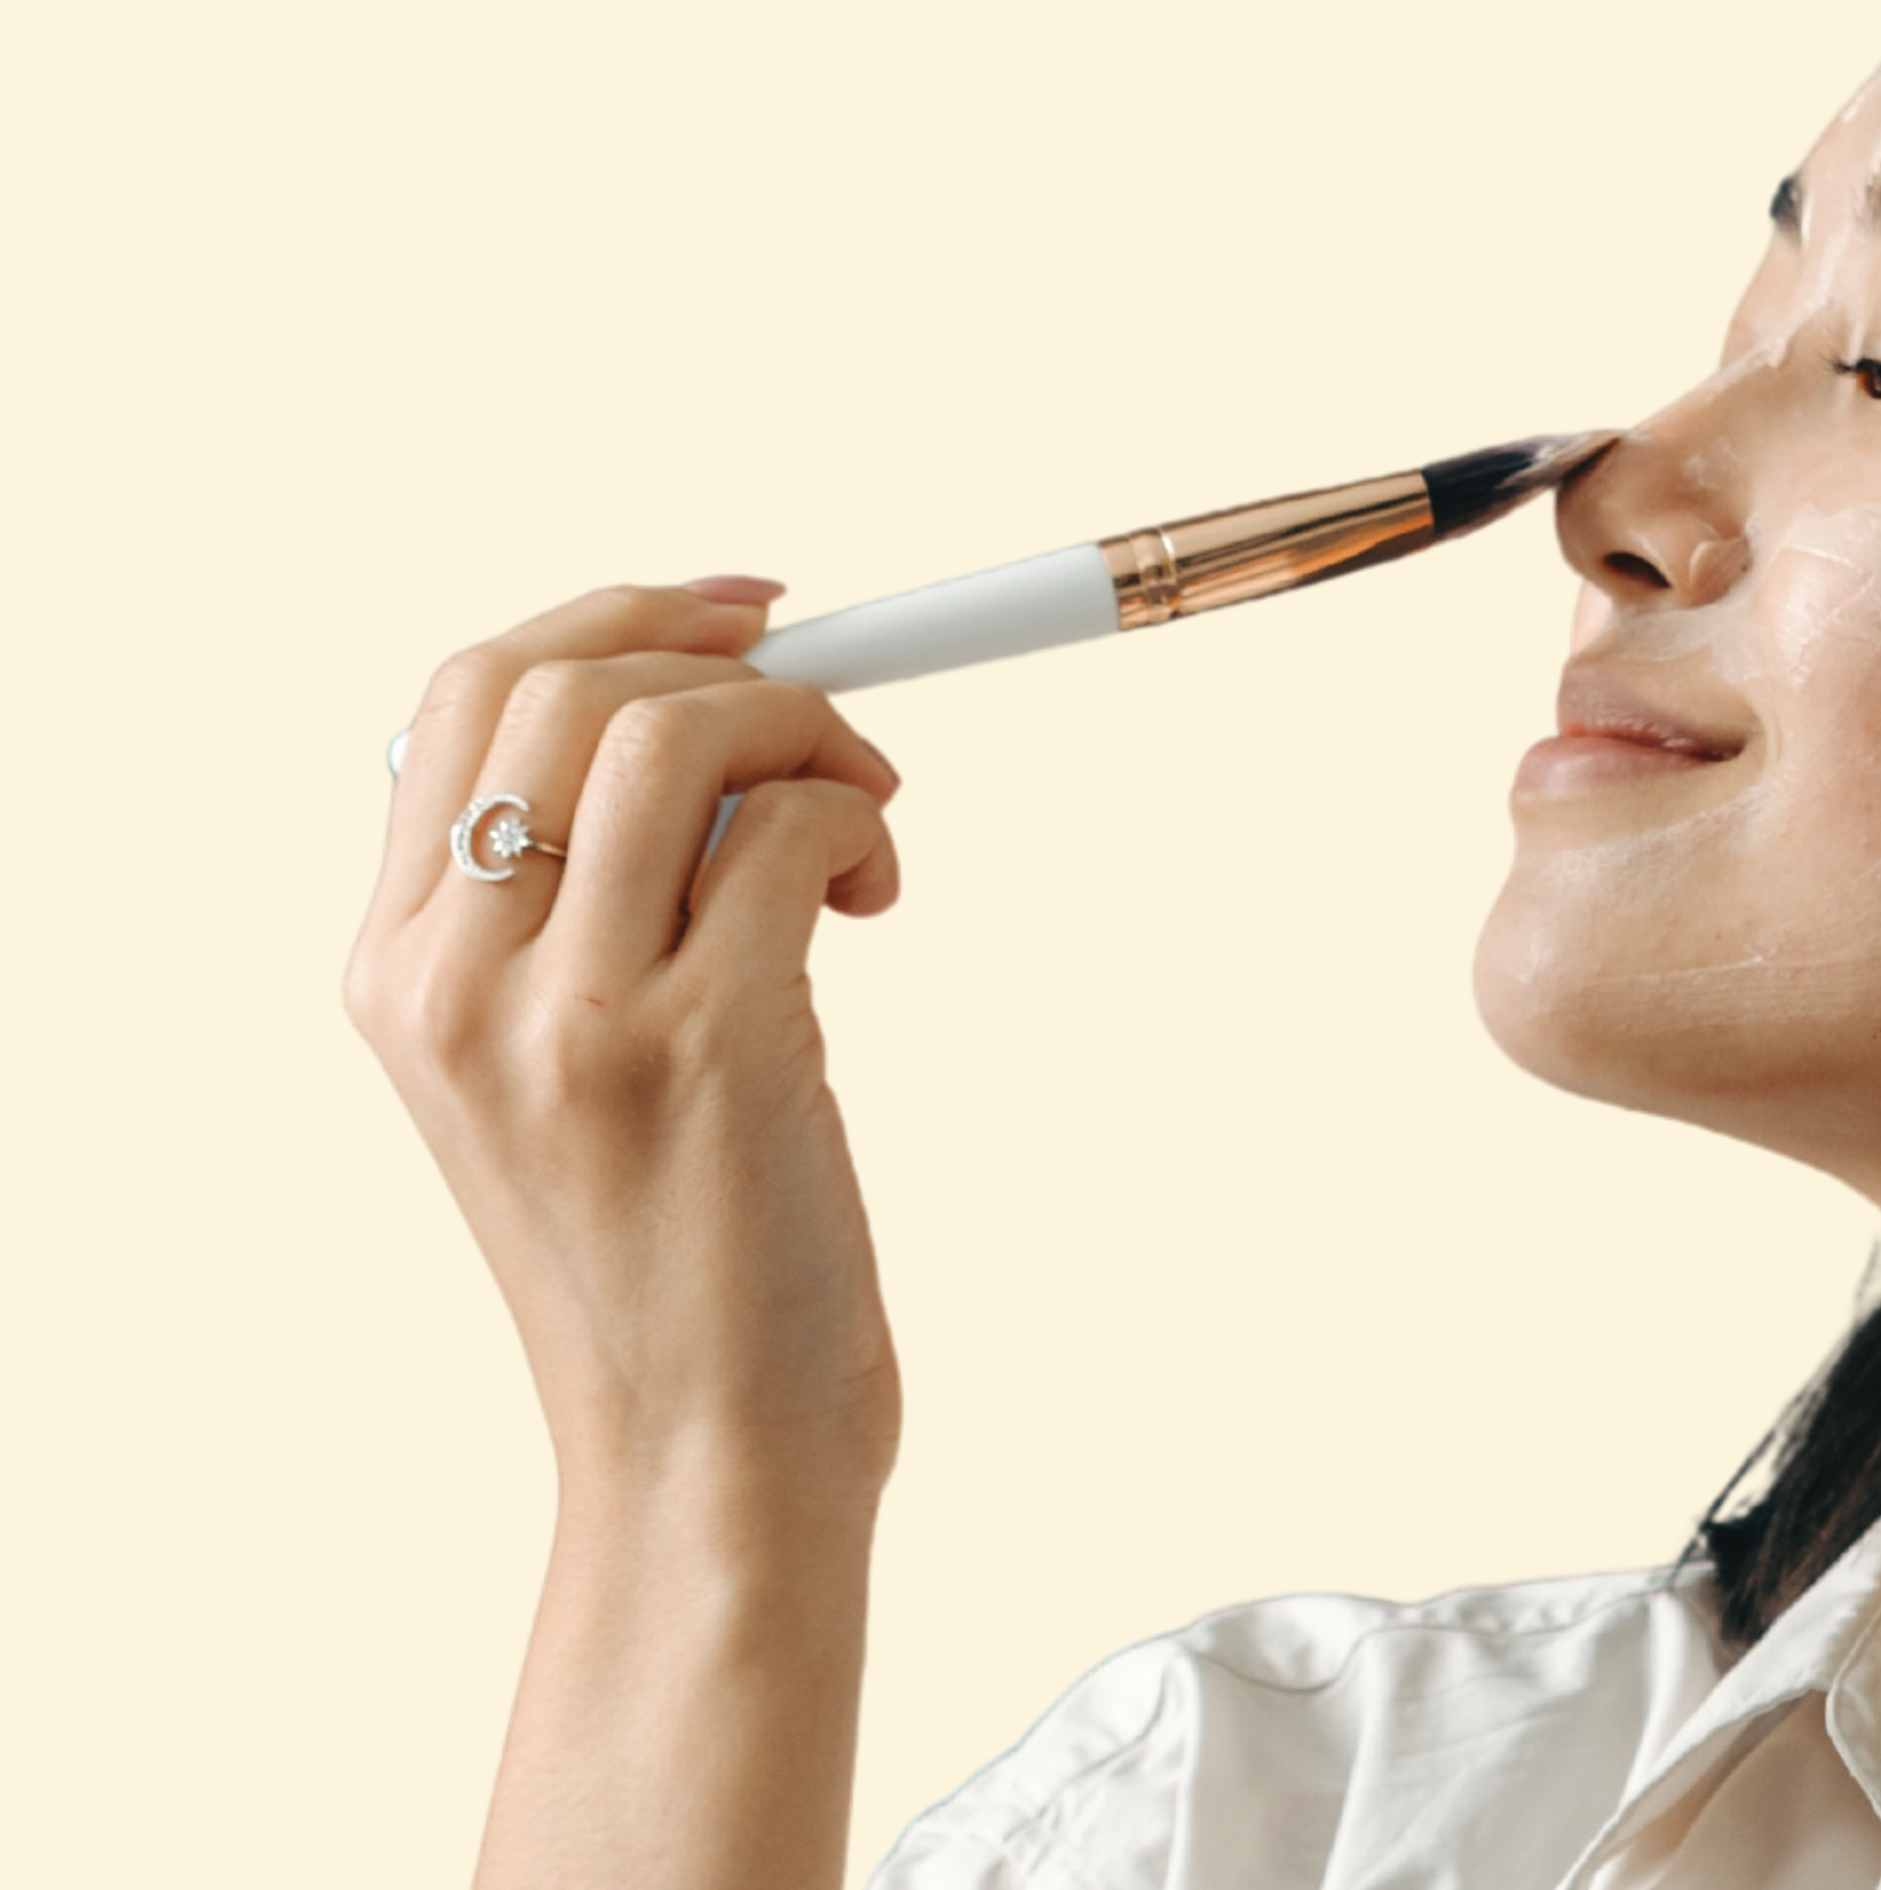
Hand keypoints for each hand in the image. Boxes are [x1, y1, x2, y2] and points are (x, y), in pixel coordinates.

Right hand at [345, 578, 908, 1504]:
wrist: (700, 1456)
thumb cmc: (663, 1263)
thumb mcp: (540, 1074)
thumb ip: (561, 910)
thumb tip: (687, 726)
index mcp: (392, 972)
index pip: (461, 696)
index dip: (615, 620)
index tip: (744, 622)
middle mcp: (455, 982)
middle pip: (564, 684)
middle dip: (729, 665)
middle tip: (832, 734)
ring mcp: (574, 1016)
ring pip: (679, 733)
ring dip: (811, 735)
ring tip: (862, 817)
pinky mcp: (710, 1049)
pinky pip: (794, 831)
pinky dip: (860, 822)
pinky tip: (874, 895)